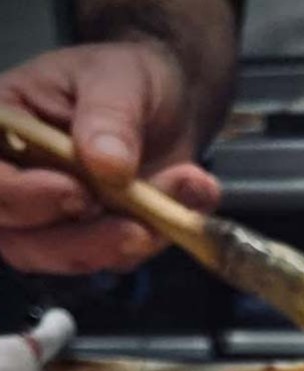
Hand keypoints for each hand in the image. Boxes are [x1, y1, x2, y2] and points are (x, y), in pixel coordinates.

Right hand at [0, 41, 220, 274]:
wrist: (168, 105)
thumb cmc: (126, 80)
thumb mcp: (119, 78)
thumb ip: (109, 116)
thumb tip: (107, 164)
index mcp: (3, 129)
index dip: (22, 196)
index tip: (77, 192)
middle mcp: (19, 181)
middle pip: (20, 239)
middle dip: (80, 239)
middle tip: (134, 222)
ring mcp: (52, 220)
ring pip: (65, 259)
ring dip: (119, 246)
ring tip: (169, 212)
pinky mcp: (93, 242)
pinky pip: (112, 259)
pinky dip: (151, 241)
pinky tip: (184, 205)